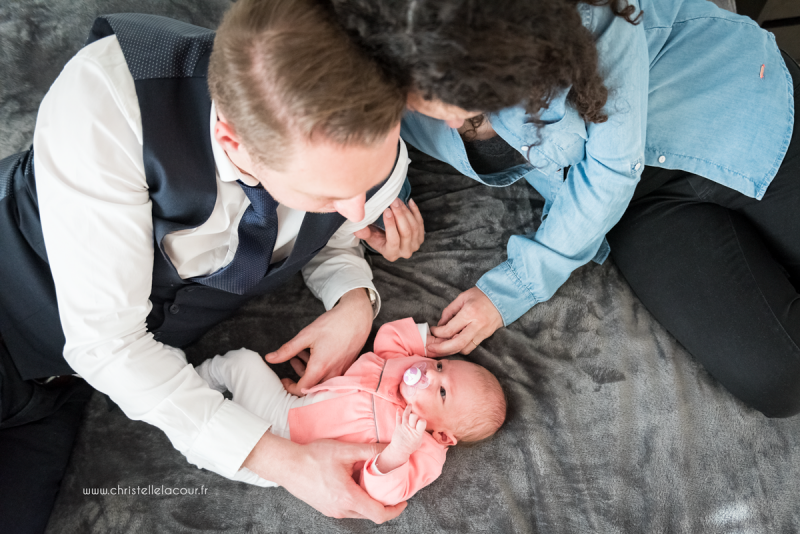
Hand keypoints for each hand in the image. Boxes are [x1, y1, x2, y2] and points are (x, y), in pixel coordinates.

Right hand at [244, 432, 405, 521]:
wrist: (286, 465)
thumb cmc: (312, 457)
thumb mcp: (345, 451)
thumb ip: (370, 451)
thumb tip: (389, 450)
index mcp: (348, 498)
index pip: (379, 514)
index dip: (395, 509)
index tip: (403, 500)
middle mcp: (340, 509)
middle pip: (370, 514)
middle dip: (383, 502)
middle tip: (389, 487)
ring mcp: (331, 511)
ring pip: (358, 511)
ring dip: (368, 500)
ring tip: (371, 481)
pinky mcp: (325, 507)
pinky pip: (347, 508)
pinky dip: (356, 499)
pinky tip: (354, 481)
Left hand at [265, 288, 372, 394]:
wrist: (357, 317)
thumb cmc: (333, 325)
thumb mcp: (306, 336)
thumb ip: (287, 350)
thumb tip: (270, 358)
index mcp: (320, 368)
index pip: (302, 389)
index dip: (289, 387)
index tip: (283, 380)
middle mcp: (332, 374)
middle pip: (312, 385)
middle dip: (299, 374)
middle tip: (293, 359)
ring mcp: (341, 371)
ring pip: (321, 379)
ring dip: (309, 369)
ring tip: (302, 352)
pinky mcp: (346, 366)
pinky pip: (331, 373)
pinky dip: (320, 366)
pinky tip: (316, 351)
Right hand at [354, 198, 423, 261]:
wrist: (388, 239)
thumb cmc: (377, 237)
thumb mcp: (369, 237)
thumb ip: (364, 233)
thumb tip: (358, 229)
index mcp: (391, 254)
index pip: (393, 240)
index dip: (391, 225)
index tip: (386, 210)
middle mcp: (405, 252)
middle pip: (406, 232)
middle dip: (400, 214)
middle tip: (393, 201)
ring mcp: (414, 245)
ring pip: (414, 227)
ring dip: (406, 211)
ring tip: (398, 201)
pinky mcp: (420, 238)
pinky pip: (420, 223)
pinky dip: (415, 211)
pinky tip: (409, 202)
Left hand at [376, 405, 426, 472]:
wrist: (400, 450)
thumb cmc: (411, 446)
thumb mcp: (419, 441)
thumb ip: (421, 432)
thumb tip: (423, 426)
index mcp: (418, 433)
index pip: (422, 422)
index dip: (422, 420)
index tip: (422, 421)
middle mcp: (411, 428)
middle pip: (413, 417)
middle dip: (414, 415)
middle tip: (415, 417)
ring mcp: (404, 427)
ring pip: (406, 415)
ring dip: (408, 409)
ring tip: (410, 405)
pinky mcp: (398, 427)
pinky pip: (398, 418)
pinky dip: (398, 413)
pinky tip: (398, 409)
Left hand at [427, 287, 503, 355]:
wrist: (502, 297)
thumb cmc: (481, 295)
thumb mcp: (462, 297)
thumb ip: (449, 311)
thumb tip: (440, 324)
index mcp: (469, 313)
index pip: (450, 329)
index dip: (438, 333)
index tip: (432, 331)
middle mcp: (476, 325)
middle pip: (457, 344)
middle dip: (441, 349)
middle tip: (431, 348)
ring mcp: (482, 332)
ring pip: (464, 349)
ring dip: (451, 350)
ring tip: (441, 346)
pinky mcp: (486, 336)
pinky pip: (471, 347)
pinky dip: (461, 348)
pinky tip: (453, 344)